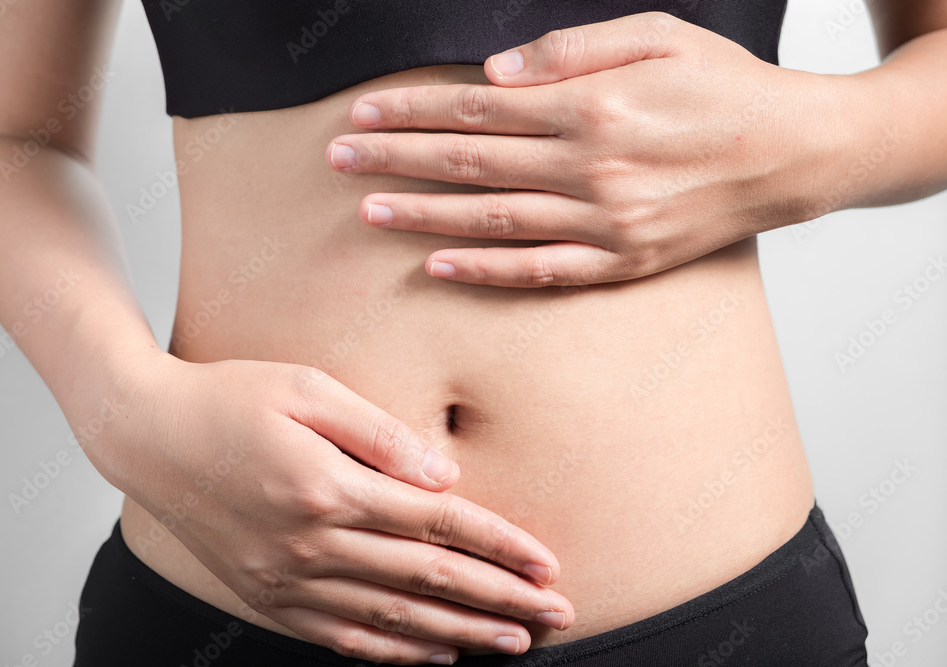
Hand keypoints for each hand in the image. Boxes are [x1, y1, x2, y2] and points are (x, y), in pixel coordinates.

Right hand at [101, 353, 572, 664]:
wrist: (148, 436)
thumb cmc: (229, 398)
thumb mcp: (306, 389)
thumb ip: (379, 433)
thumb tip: (444, 474)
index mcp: (327, 487)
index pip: (437, 525)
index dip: (499, 547)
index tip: (547, 565)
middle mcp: (310, 543)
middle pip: (427, 582)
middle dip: (500, 600)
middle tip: (555, 617)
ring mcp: (286, 579)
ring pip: (393, 620)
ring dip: (460, 635)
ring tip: (512, 644)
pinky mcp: (267, 597)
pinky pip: (341, 638)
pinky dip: (394, 654)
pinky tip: (434, 657)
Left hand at [327, 12, 837, 286]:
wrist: (796, 153)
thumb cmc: (725, 87)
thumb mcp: (658, 35)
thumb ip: (571, 51)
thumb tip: (495, 72)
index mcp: (592, 105)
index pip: (475, 107)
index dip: (410, 110)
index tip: (361, 113)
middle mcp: (589, 167)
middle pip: (467, 162)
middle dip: (394, 159)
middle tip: (336, 159)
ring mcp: (604, 223)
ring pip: (490, 219)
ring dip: (421, 215)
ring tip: (366, 211)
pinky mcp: (621, 262)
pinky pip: (539, 270)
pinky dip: (485, 270)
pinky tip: (437, 266)